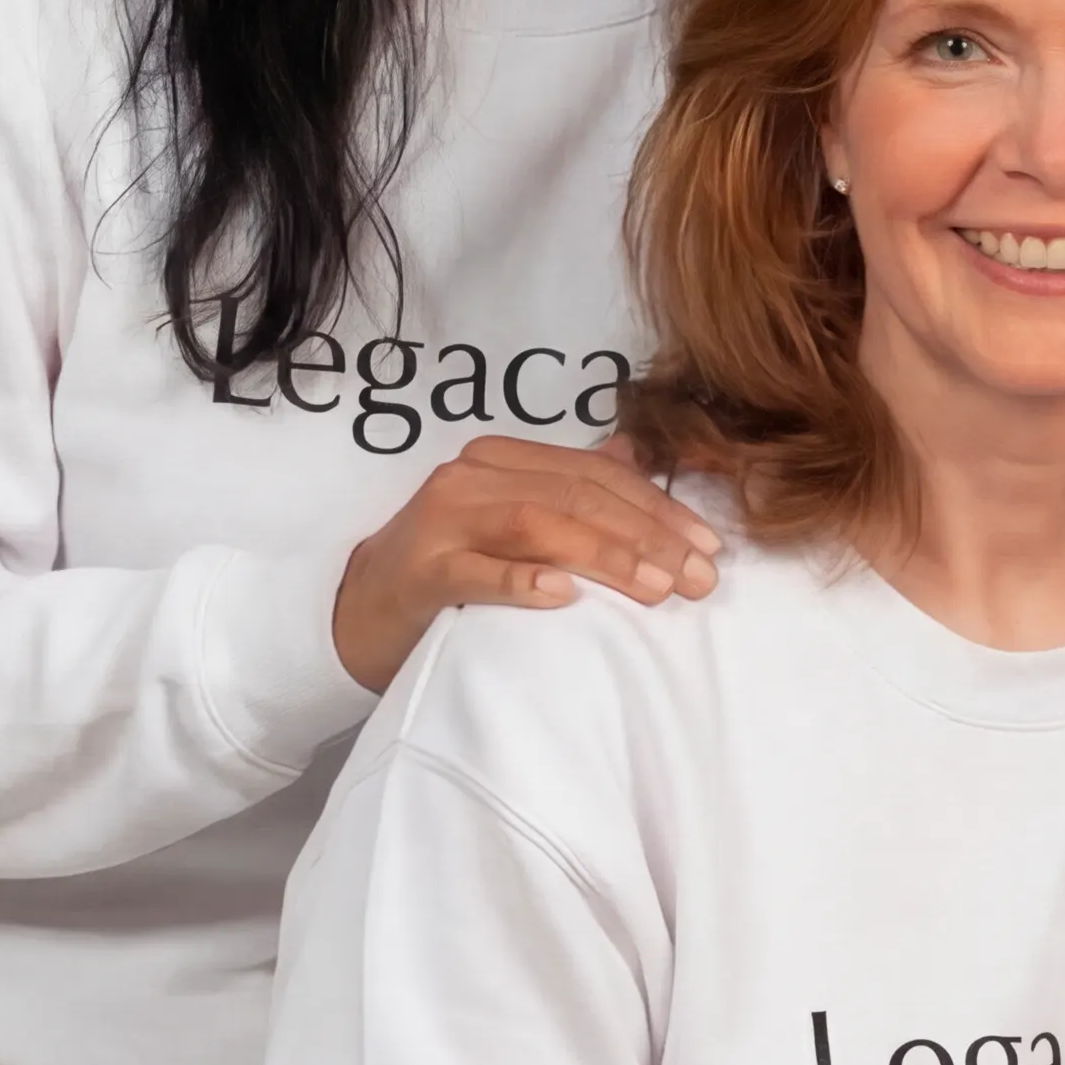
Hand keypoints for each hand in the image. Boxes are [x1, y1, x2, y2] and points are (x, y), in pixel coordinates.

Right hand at [330, 437, 718, 691]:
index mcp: (503, 460)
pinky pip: (478, 572)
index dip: (659, 507)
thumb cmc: (446, 569)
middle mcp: (472, 478)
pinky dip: (524, 581)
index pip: (597, 475)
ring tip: (657, 589)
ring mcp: (442, 522)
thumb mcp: (508, 521)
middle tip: (699, 578)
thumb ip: (564, 486)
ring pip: (539, 526)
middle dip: (649, 537)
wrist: (355, 612)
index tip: (709, 546)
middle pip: (578, 498)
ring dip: (606, 556)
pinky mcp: (421, 571)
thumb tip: (631, 453)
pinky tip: (566, 597)